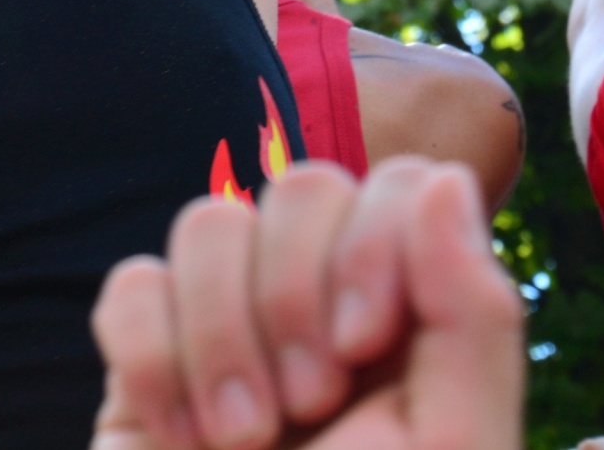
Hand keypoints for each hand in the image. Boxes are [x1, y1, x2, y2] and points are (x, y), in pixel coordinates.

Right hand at [90, 158, 523, 449]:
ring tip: (243, 439)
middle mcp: (325, 305)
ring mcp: (228, 324)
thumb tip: (448, 180)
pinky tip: (180, 437)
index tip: (367, 344)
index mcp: (419, 319)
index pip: (405, 184)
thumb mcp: (451, 448)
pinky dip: (153, 359)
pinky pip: (131, 284)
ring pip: (208, 221)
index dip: (377, 239)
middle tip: (308, 406)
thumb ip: (472, 315)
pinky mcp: (144, 359)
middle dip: (295, 292)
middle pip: (303, 186)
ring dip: (222, 335)